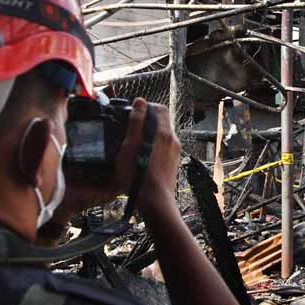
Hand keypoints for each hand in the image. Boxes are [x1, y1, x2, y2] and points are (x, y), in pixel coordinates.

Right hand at [53, 99, 180, 223]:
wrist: (155, 202)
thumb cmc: (140, 175)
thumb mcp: (131, 145)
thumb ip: (136, 122)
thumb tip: (140, 102)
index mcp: (164, 133)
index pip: (160, 109)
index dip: (146, 107)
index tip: (134, 113)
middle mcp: (173, 141)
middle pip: (160, 123)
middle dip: (145, 123)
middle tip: (129, 131)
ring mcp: (174, 154)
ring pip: (160, 138)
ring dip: (147, 137)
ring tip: (132, 147)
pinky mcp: (171, 164)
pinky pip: (162, 150)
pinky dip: (151, 150)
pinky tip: (140, 160)